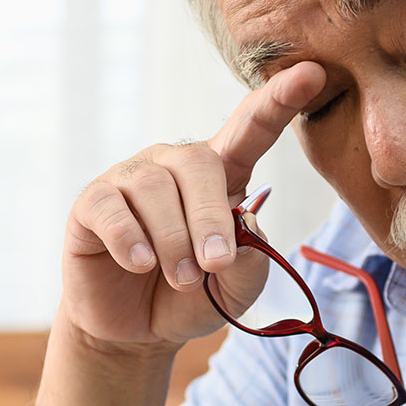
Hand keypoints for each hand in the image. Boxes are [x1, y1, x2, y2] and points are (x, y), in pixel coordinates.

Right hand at [61, 62, 326, 350]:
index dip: (279, 101)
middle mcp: (174, 166)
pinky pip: (111, 207)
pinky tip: (141, 263)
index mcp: (221, 175)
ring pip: (154, 187)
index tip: (312, 73)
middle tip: (214, 265)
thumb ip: (250, 261)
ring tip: (183, 278)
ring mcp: (130, 180)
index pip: (252, 129)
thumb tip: (243, 221)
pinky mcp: (93, 203)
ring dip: (174, 240)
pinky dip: (130, 239)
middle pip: (198, 162)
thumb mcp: (236, 289)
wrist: (137, 331)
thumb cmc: (193, 297)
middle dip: (210, 216)